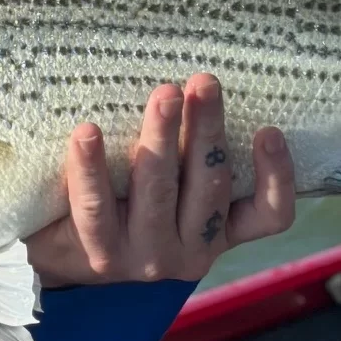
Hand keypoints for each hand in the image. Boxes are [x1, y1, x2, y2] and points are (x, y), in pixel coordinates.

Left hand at [26, 73, 294, 288]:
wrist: (63, 256)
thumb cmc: (126, 206)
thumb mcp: (172, 189)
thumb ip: (190, 156)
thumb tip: (199, 84)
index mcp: (218, 233)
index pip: (269, 215)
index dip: (278, 176)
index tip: (270, 130)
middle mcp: (191, 252)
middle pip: (209, 186)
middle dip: (206, 129)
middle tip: (204, 82)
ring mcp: (148, 258)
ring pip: (159, 191)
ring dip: (162, 137)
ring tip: (164, 94)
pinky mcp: (102, 256)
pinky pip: (96, 206)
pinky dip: (91, 167)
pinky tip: (86, 132)